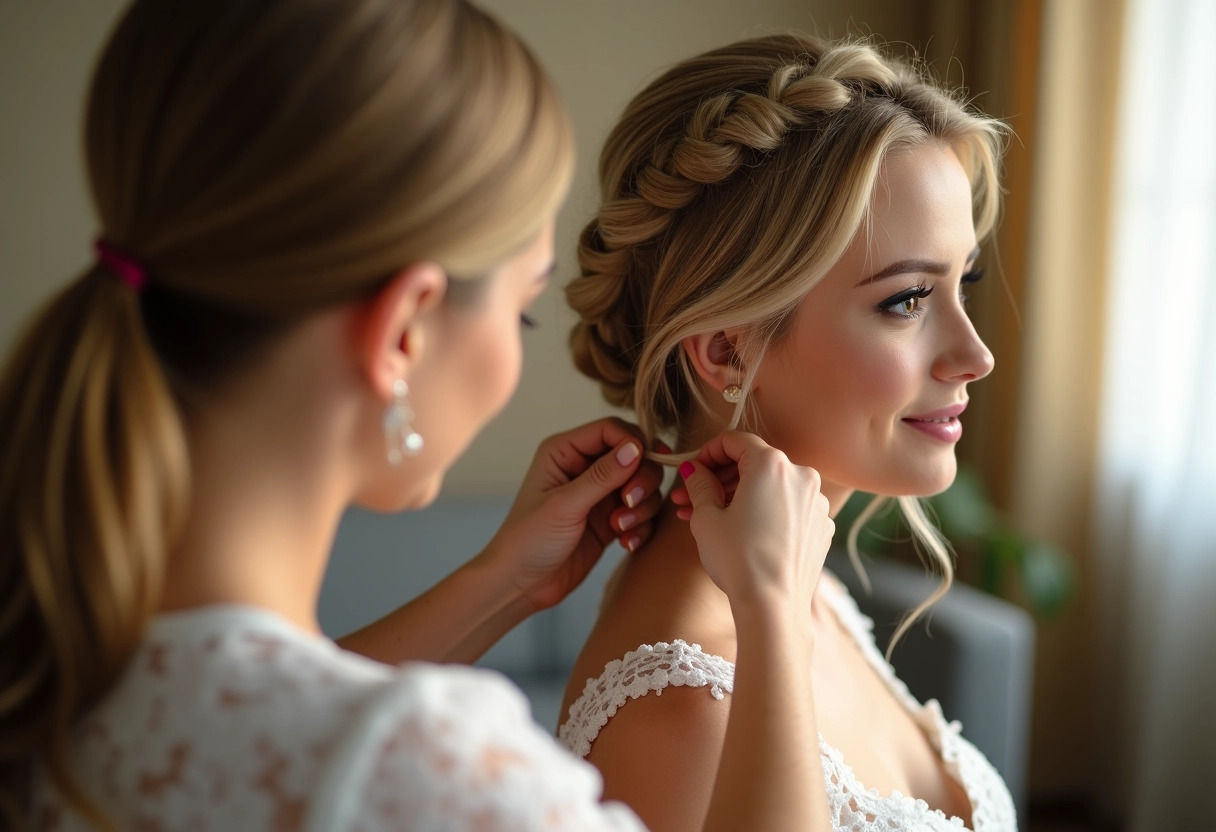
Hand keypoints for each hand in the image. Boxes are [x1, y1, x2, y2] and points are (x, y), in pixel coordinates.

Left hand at [475, 418, 667, 611]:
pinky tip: (626, 543)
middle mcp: (584, 467)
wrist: (522, 585)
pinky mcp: (611, 519)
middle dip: (641, 480)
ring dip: (641, 507)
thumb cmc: (529, 540)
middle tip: (628, 503)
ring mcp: (600, 494)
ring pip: (643, 485)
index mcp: (565, 451)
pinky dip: (641, 526)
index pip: (612, 429)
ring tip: (620, 529)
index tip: (642, 466)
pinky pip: (642, 512)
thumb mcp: (565, 505)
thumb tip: (636, 447)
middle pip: (635, 456)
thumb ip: (602, 476)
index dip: (634, 444)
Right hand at [673, 431, 833, 609]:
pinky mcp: (821, 527)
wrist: (773, 607)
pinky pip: (788, 509)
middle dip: (719, 479)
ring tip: (709, 519)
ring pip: (771, 488)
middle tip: (690, 498)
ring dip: (740, 497)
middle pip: (754, 464)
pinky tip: (742, 533)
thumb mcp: (706, 517)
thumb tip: (694, 471)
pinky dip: (765, 513)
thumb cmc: (737, 559)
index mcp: (772, 464)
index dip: (707, 452)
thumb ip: (699, 484)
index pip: (734, 440)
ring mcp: (816, 502)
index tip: (692, 471)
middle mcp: (801, 476)